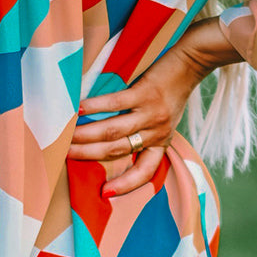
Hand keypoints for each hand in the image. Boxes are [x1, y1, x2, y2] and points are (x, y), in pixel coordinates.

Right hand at [68, 19, 241, 196]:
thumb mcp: (162, 120)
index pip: (145, 172)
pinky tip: (79, 108)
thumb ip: (142, 132)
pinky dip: (94, 107)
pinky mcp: (145, 93)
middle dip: (89, 155)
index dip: (126, 185)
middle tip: (65, 155)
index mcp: (161, 142)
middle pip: (118, 150)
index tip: (104, 193)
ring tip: (67, 136)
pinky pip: (116, 103)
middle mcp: (157, 132)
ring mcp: (151, 113)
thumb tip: (105, 140)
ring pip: (114, 131)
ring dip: (87, 135)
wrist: (191, 64)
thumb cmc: (171, 92)